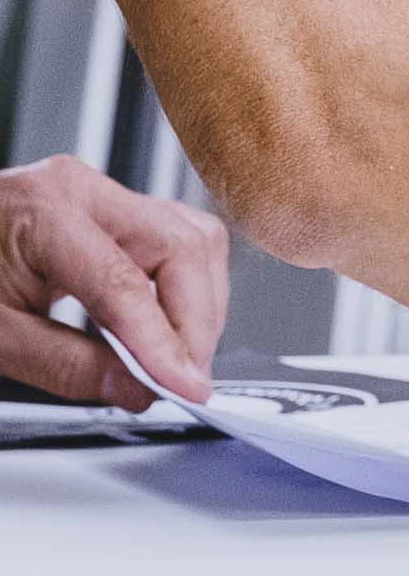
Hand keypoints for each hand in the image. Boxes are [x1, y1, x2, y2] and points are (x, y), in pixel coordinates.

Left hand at [0, 156, 227, 410]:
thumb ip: (66, 365)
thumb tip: (137, 387)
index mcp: (44, 211)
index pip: (125, 282)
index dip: (164, 341)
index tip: (185, 387)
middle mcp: (83, 189)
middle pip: (181, 246)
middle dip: (195, 321)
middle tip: (182, 380)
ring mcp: (101, 193)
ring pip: (192, 239)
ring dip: (198, 304)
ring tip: (173, 358)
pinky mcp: (112, 210)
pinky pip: (176, 239)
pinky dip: (184, 287)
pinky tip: (164, 326)